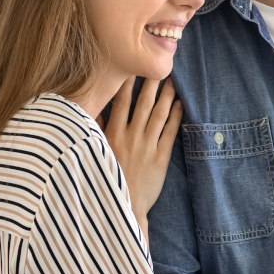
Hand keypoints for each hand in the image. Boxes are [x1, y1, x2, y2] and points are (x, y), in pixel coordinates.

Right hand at [102, 79, 182, 232]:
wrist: (125, 207)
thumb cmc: (109, 180)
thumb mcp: (97, 153)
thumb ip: (96, 130)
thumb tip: (93, 109)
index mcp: (112, 135)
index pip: (120, 102)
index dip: (127, 83)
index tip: (132, 66)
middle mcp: (130, 137)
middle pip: (143, 103)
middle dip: (150, 82)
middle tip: (158, 66)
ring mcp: (147, 147)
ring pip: (158, 114)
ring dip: (166, 95)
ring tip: (172, 81)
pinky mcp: (161, 158)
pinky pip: (170, 132)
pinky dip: (176, 116)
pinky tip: (180, 104)